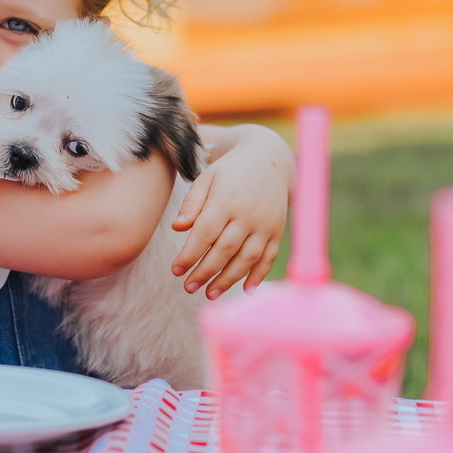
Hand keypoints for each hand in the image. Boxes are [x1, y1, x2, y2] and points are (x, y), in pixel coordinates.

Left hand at [170, 124, 293, 298]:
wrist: (268, 158)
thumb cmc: (230, 171)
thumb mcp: (207, 178)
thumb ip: (192, 203)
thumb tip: (177, 228)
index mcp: (226, 200)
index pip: (205, 234)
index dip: (189, 255)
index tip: (175, 271)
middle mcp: (248, 214)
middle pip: (224, 250)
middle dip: (205, 272)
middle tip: (188, 287)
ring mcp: (265, 224)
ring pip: (246, 259)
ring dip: (228, 280)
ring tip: (209, 294)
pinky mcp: (277, 231)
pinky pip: (268, 258)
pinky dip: (259, 276)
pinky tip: (245, 291)